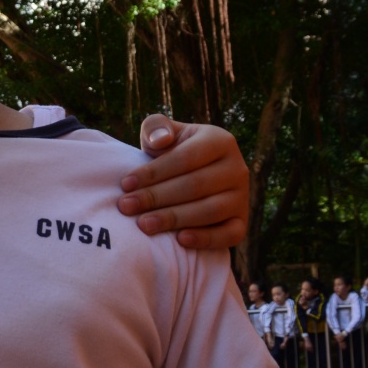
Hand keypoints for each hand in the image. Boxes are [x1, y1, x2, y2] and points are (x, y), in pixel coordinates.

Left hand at [118, 116, 249, 248]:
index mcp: (221, 141)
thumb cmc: (170, 153)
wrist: (191, 177)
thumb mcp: (162, 134)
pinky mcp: (242, 222)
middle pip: (195, 186)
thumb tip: (160, 140)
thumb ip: (156, 127)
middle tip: (126, 206)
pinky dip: (206, 239)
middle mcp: (237, 168)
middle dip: (156, 197)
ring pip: (210, 210)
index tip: (125, 184)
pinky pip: (230, 234)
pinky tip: (180, 240)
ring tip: (143, 224)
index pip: (185, 158)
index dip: (154, 172)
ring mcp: (242, 196)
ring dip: (174, 219)